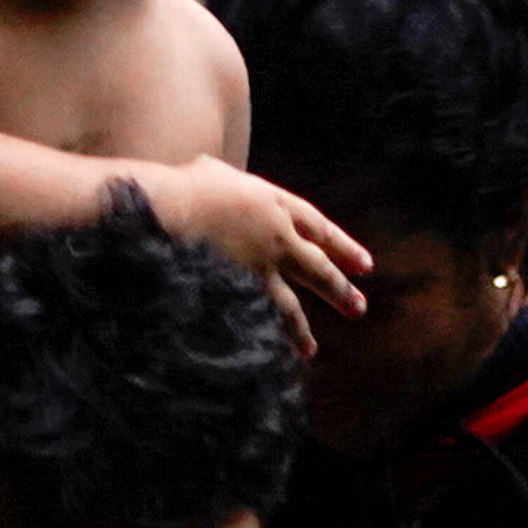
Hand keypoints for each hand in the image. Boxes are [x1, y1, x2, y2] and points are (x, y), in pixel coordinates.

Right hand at [157, 161, 370, 337]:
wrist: (164, 209)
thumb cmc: (178, 185)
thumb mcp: (211, 173)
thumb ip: (228, 185)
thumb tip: (214, 179)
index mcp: (274, 203)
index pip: (318, 228)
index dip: (343, 247)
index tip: (364, 266)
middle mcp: (276, 236)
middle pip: (317, 269)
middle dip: (339, 290)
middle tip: (358, 309)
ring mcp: (258, 268)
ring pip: (289, 305)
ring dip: (301, 330)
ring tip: (310, 351)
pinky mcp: (237, 291)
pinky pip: (258, 319)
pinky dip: (265, 336)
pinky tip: (271, 354)